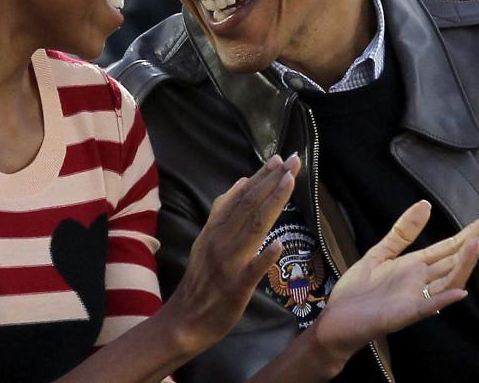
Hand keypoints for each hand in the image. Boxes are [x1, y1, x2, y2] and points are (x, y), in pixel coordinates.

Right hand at [165, 154, 301, 351]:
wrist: (185, 318)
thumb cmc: (202, 279)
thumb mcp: (207, 238)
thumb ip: (224, 211)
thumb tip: (241, 182)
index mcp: (216, 228)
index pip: (242, 197)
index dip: (262, 177)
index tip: (280, 159)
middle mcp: (222, 240)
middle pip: (250, 206)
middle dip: (273, 181)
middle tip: (293, 161)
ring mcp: (229, 263)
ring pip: (253, 228)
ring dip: (272, 204)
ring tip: (289, 183)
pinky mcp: (236, 287)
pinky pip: (251, 270)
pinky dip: (264, 256)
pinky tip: (278, 244)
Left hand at [311, 200, 478, 365]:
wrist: (339, 318)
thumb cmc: (359, 289)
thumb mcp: (380, 253)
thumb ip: (403, 232)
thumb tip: (425, 204)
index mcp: (417, 265)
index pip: (450, 246)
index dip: (471, 231)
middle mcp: (422, 281)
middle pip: (455, 259)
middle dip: (474, 241)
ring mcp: (417, 297)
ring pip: (448, 280)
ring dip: (464, 263)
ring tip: (476, 242)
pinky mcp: (406, 313)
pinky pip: (429, 306)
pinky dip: (444, 299)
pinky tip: (459, 291)